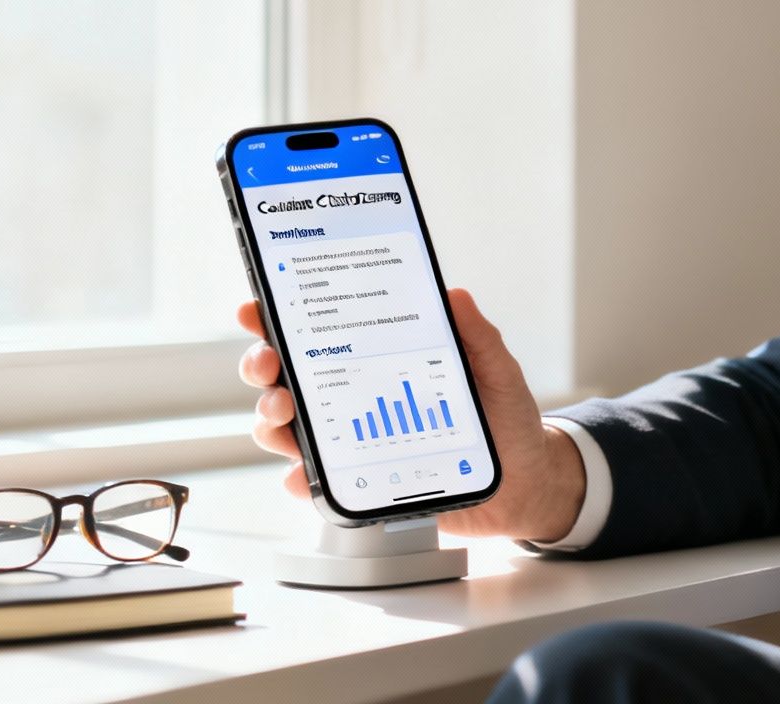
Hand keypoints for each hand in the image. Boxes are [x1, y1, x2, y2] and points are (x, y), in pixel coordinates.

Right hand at [236, 289, 587, 541]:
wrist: (523, 484)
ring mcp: (352, 440)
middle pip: (286, 378)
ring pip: (287, 428)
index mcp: (378, 360)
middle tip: (271, 366)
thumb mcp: (496, 370)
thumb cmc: (505, 421)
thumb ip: (477, 336)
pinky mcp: (361, 481)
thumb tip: (455, 295)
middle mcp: (355, 396)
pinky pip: (318, 483)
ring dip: (272, 421)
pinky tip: (305, 476)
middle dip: (262, 367)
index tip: (256, 310)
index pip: (318, 333)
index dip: (276, 319)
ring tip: (286, 416)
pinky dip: (303, 481)